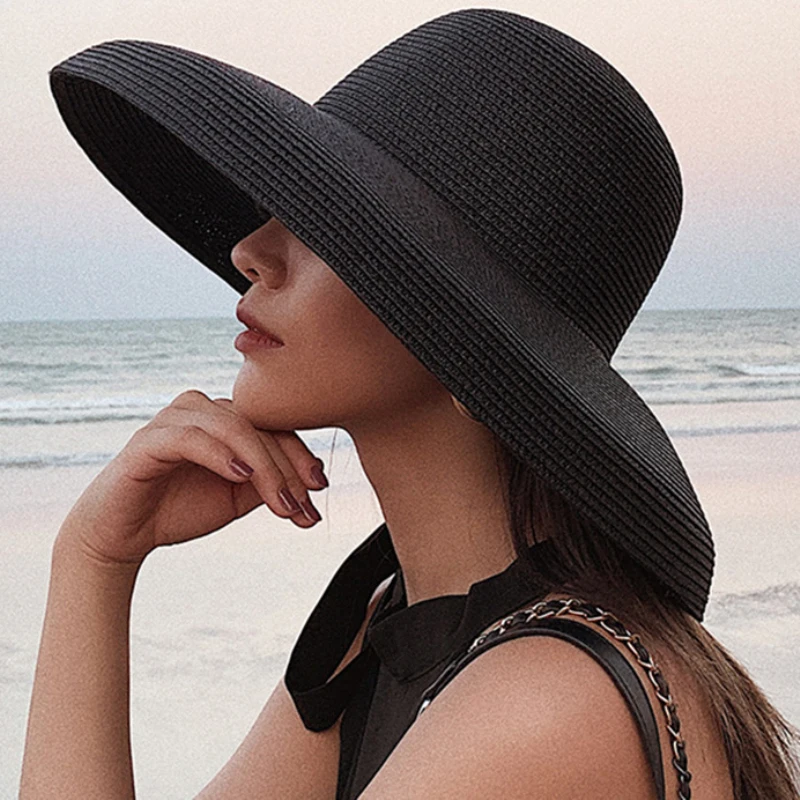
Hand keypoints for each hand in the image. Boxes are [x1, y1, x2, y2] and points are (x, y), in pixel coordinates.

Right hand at [55, 390, 326, 564]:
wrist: (123, 534)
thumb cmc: (179, 510)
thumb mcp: (237, 497)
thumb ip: (269, 481)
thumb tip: (314, 479)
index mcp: (225, 419)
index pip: (273, 428)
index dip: (300, 457)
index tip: (320, 489)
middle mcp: (203, 410)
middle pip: (259, 427)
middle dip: (287, 470)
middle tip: (305, 505)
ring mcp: (175, 419)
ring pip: (234, 428)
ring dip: (264, 467)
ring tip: (281, 502)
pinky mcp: (150, 438)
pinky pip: (193, 437)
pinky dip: (222, 455)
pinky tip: (242, 477)